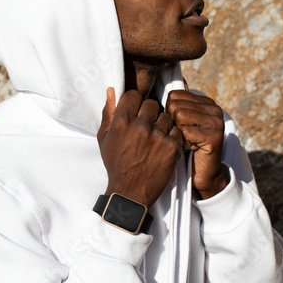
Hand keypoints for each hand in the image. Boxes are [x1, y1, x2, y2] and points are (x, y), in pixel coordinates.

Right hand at [97, 87, 184, 208]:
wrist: (130, 192)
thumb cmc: (116, 164)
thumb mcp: (105, 139)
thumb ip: (108, 113)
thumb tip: (111, 90)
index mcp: (122, 122)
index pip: (134, 95)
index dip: (135, 103)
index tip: (136, 112)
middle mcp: (140, 126)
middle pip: (152, 104)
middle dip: (150, 113)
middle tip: (147, 127)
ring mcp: (158, 136)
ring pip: (167, 117)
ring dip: (163, 125)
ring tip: (155, 139)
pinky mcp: (172, 147)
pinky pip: (177, 131)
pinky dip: (173, 138)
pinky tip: (163, 147)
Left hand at [165, 88, 228, 198]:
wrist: (202, 174)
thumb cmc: (185, 146)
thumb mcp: (180, 122)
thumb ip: (174, 104)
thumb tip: (160, 78)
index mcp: (205, 102)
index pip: (173, 95)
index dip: (168, 113)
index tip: (179, 126)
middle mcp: (214, 108)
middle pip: (174, 105)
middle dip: (172, 123)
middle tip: (184, 136)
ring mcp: (216, 121)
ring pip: (178, 115)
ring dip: (178, 133)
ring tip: (188, 141)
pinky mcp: (214, 136)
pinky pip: (184, 131)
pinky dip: (183, 143)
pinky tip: (192, 148)